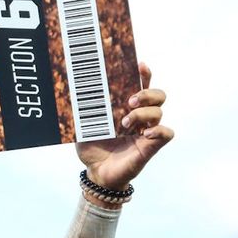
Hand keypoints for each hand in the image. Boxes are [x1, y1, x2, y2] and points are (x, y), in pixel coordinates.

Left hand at [76, 63, 173, 189]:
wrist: (96, 172)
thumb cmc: (92, 147)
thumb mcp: (82, 126)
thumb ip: (82, 110)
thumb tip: (71, 92)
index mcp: (125, 108)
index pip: (141, 86)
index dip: (144, 74)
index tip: (140, 65)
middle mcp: (140, 117)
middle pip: (157, 95)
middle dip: (147, 92)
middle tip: (130, 100)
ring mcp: (147, 131)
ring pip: (159, 112)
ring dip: (143, 114)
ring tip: (125, 123)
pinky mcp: (151, 147)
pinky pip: (167, 133)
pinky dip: (159, 131)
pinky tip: (144, 134)